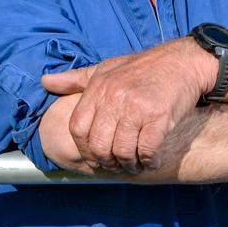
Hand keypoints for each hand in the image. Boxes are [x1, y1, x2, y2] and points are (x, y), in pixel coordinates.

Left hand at [40, 39, 211, 173]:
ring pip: (122, 151)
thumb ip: (75, 79)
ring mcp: (137, 107)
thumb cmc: (143, 68)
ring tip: (134, 165)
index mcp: (99, 87)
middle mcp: (115, 97)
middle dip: (106, 161)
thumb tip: (44, 82)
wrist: (183, 62)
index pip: (78, 128)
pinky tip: (150, 160)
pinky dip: (148, 161)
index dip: (84, 149)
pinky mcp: (159, 116)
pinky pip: (147, 150)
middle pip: (98, 145)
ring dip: (128, 164)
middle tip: (116, 165)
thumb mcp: (106, 68)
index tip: (95, 156)